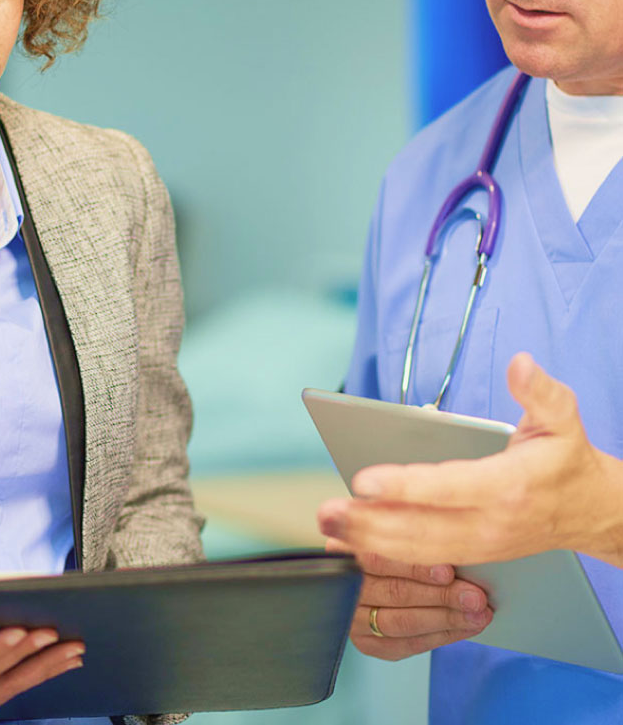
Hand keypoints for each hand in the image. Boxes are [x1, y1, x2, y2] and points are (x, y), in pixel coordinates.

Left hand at [317, 354, 622, 566]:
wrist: (594, 512)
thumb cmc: (567, 460)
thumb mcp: (564, 418)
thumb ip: (540, 391)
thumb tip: (520, 363)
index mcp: (508, 486)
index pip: (448, 487)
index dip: (404, 487)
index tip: (363, 480)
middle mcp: (491, 522)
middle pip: (422, 528)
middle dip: (370, 522)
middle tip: (327, 511)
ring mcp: (480, 544)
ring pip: (418, 549)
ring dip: (370, 540)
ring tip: (328, 526)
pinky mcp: (472, 554)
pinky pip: (424, 558)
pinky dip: (386, 554)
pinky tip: (352, 544)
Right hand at [327, 543, 491, 659]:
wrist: (374, 575)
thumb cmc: (391, 546)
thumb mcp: (391, 526)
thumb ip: (409, 533)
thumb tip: (452, 542)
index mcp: (342, 549)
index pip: (375, 559)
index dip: (413, 566)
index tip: (448, 570)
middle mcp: (342, 585)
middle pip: (393, 593)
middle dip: (440, 596)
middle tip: (474, 596)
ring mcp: (352, 617)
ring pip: (400, 622)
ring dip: (445, 619)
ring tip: (477, 614)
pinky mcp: (368, 642)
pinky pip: (407, 644)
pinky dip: (441, 636)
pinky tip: (464, 627)